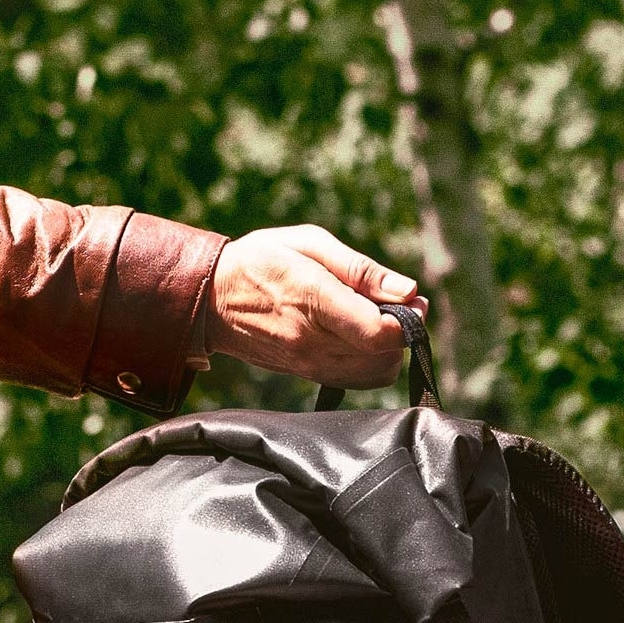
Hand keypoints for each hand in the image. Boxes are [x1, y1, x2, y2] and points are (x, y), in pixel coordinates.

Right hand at [202, 226, 421, 384]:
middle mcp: (312, 340)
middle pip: (385, 355)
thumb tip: (408, 291)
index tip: (412, 301)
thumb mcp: (309, 244)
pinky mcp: (307, 375)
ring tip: (374, 319)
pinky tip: (358, 336)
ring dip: (388, 349)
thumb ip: (360, 269)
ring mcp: (309, 364)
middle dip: (403, 330)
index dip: (409, 320)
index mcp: (314, 299)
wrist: (211, 300)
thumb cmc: (262, 260)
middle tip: (396, 303)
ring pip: (376, 373)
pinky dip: (370, 362)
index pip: (380, 332)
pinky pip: (357, 379)